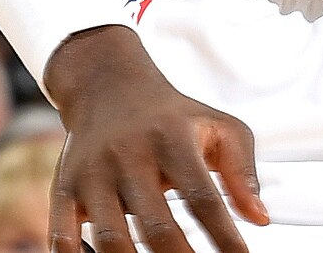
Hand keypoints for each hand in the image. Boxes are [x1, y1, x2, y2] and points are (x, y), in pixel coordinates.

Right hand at [46, 26, 269, 252]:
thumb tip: (259, 218)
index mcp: (172, 139)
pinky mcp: (65, 190)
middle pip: (157, 225)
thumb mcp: (218, 127)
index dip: (223, 235)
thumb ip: (242, 171)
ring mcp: (93, 174)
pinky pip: (63, 237)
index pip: (202, 197)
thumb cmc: (171, 116)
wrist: (108, 86)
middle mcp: (129, 155)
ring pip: (112, 237)